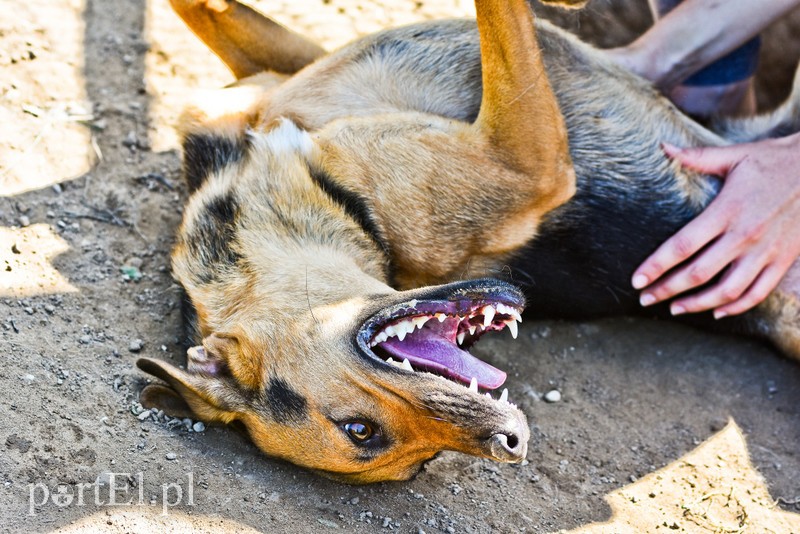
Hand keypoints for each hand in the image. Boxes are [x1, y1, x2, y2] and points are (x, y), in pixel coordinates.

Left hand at [632, 134, 799, 317]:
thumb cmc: (775, 160)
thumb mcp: (735, 156)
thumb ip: (697, 158)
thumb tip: (663, 148)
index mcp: (727, 211)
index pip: (682, 245)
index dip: (656, 266)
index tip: (637, 280)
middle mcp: (745, 235)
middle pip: (698, 274)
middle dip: (666, 289)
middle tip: (645, 298)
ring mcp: (766, 252)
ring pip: (726, 291)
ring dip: (697, 304)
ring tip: (674, 308)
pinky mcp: (783, 260)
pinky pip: (757, 293)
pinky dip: (735, 307)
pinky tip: (716, 311)